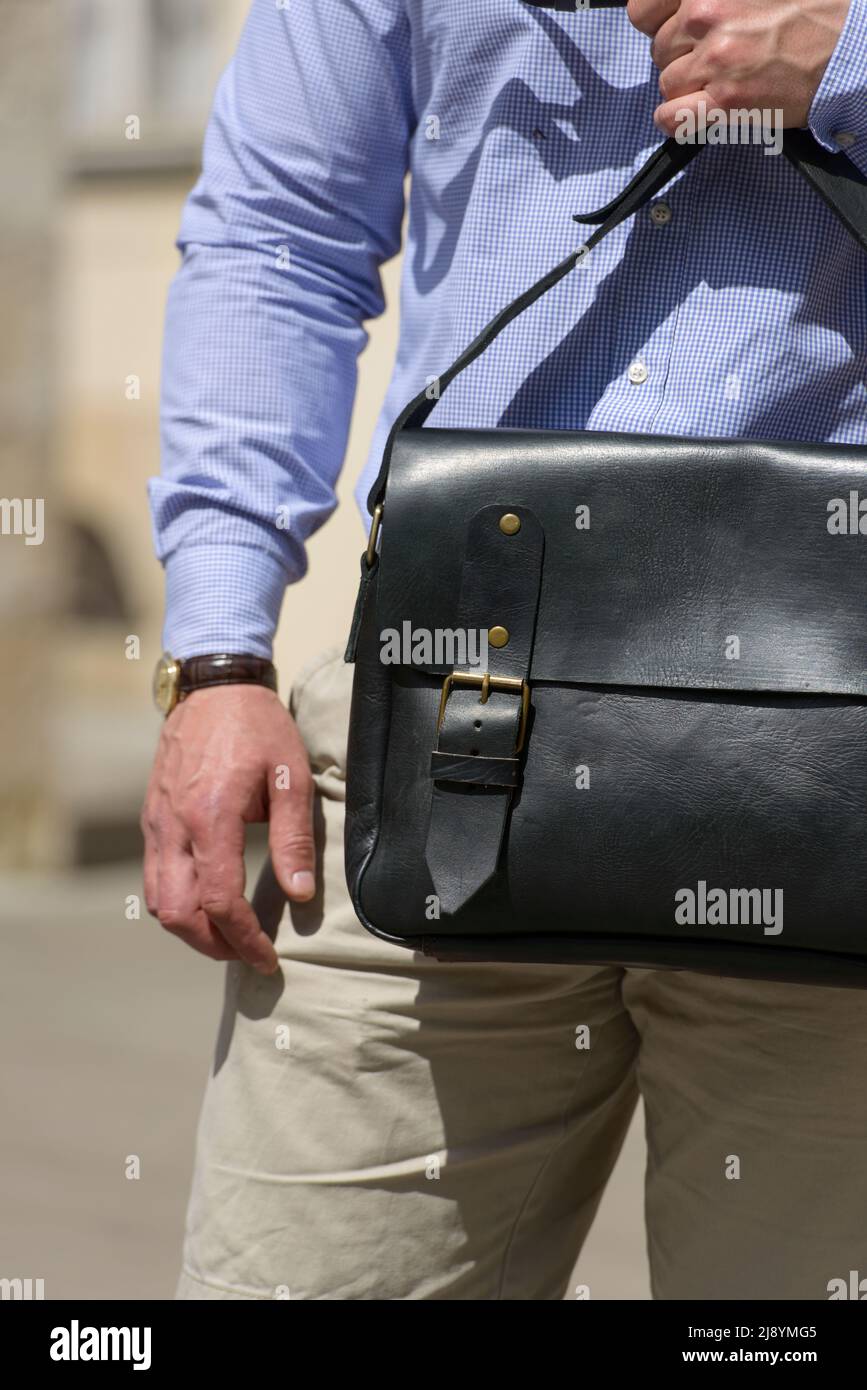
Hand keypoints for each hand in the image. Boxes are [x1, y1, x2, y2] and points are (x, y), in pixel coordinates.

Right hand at [141, 684, 314, 971]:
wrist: (214, 686)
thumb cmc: (259, 727)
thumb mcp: (291, 778)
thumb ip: (294, 839)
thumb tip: (300, 895)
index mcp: (211, 817)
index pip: (219, 902)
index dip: (244, 939)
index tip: (267, 959)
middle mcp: (174, 826)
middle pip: (179, 914)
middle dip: (213, 946)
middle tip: (248, 954)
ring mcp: (157, 823)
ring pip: (159, 901)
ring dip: (191, 929)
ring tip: (230, 935)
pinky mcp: (152, 818)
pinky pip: (154, 876)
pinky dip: (178, 902)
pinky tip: (209, 902)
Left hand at [627, 0, 850, 133]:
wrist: (848, 44)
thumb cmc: (810, 10)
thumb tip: (684, 10)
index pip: (644, 9)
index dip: (657, 24)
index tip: (673, 31)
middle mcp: (706, 12)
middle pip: (660, 49)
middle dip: (682, 55)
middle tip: (716, 56)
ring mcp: (715, 57)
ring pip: (668, 83)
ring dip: (688, 87)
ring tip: (721, 80)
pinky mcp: (725, 99)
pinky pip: (672, 117)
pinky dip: (676, 120)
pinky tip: (696, 113)